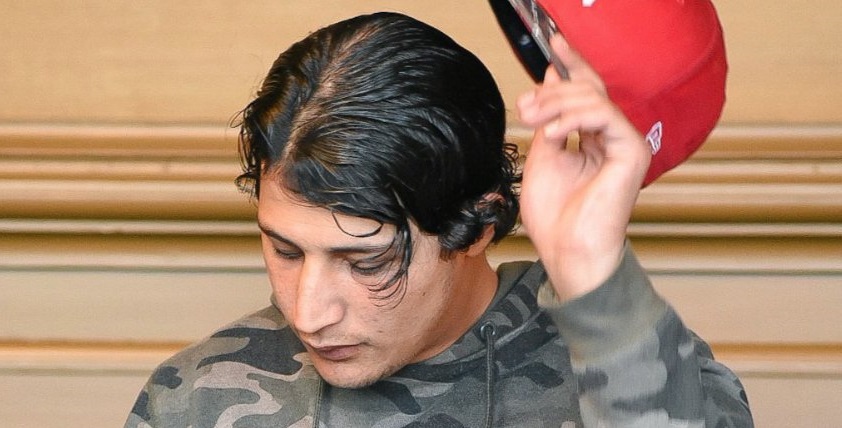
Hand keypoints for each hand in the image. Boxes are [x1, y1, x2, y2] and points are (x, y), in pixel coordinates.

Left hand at [517, 35, 650, 301]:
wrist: (567, 251)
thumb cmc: (555, 216)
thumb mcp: (542, 155)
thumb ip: (548, 119)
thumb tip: (548, 82)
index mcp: (593, 139)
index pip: (586, 93)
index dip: (571, 66)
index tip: (552, 46)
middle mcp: (612, 139)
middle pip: (590, 90)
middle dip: (553, 90)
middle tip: (525, 105)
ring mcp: (625, 145)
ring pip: (594, 99)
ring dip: (556, 104)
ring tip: (533, 121)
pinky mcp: (633, 152)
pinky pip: (604, 116)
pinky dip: (573, 119)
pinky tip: (553, 134)